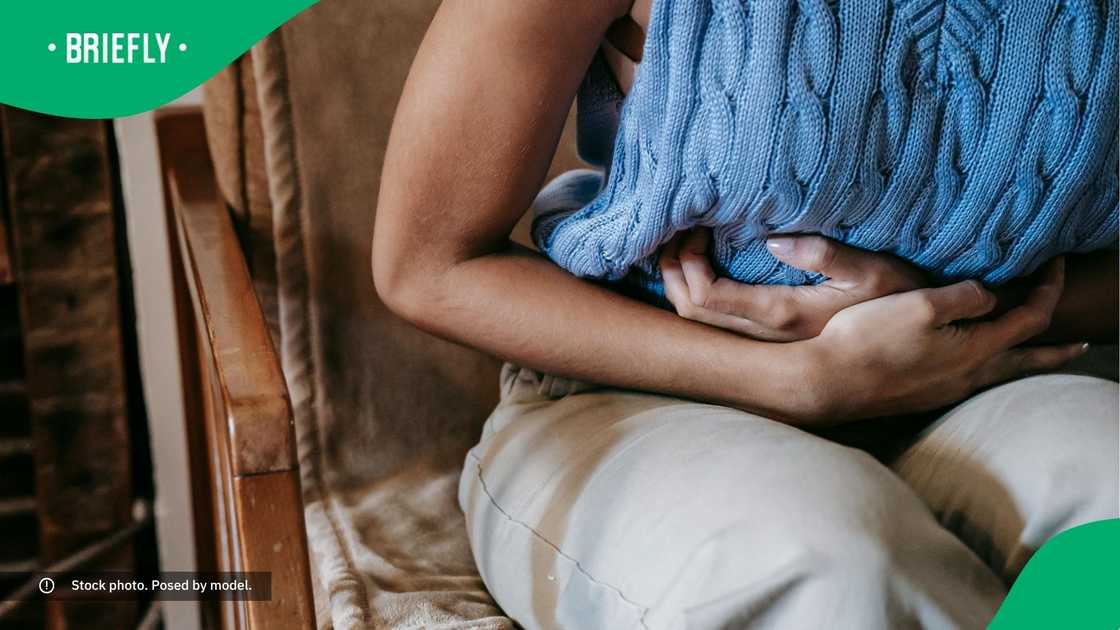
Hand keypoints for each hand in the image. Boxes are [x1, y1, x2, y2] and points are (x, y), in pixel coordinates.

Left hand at [659, 229, 926, 340]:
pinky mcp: (770, 341)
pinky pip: (715, 323)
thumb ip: (827, 255)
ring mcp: (766, 343)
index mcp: (784, 315)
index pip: (707, 298)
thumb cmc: (901, 299)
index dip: (687, 264)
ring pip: (698, 322)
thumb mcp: (875, 270)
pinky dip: (695, 293)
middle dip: (673, 270)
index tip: (696, 227)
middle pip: (690, 312)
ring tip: (683, 245)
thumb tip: (773, 242)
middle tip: (678, 230)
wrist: (917, 343)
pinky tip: (701, 268)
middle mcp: (766, 338)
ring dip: (680, 283)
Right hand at [803, 258, 1087, 421]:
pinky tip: (974, 365)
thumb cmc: (869, 339)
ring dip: (1023, 361)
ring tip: (1034, 356)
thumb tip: (988, 295)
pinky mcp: (922, 396)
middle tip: (1081, 345)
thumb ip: (964, 296)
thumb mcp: (921, 304)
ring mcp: (944, 390)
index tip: (1056, 264)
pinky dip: (989, 368)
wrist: (827, 382)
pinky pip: (971, 380)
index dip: (1049, 288)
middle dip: (1055, 350)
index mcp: (975, 349)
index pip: (1030, 317)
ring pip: (999, 374)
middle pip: (1026, 361)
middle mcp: (968, 376)